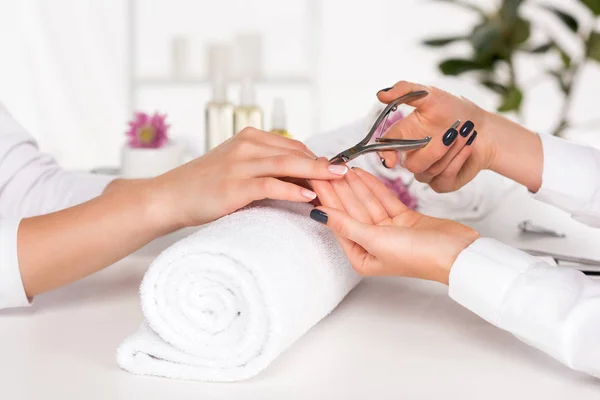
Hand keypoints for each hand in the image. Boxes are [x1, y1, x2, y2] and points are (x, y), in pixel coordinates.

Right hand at [150, 127, 348, 228]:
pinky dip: (292, 190)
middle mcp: (247, 145)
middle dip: (324, 165)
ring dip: (316, 174)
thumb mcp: (238, 167)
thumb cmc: (206, 185)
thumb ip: (266, 167)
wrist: (170, 196)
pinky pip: (270, 184)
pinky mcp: (234, 184)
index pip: (294, 146)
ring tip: (338, 182)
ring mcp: (240, 163)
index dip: (318, 159)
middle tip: (347, 175)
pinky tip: (309, 196)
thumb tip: (301, 178)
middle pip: (296, 152)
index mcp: (250, 137)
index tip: (336, 172)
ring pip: (288, 164)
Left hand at [310, 168, 478, 283]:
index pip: (338, 221)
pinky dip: (372, 186)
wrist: (458, 254)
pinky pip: (382, 200)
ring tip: (338, 165)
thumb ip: (346, 224)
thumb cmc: (419, 256)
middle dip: (336, 188)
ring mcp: (388, 231)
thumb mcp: (376, 240)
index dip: (325, 198)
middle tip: (322, 166)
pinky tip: (359, 173)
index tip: (313, 178)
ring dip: (353, 184)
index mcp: (361, 256)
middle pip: (349, 210)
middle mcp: (372, 244)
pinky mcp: (403, 219)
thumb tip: (318, 215)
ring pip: (365, 202)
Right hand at [376, 81, 492, 192]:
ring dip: (452, 150)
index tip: (390, 160)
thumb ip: (406, 91)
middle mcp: (411, 157)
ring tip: (466, 133)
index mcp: (403, 137)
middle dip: (436, 149)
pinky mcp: (442, 183)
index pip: (386, 149)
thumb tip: (381, 94)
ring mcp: (426, 172)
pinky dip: (459, 160)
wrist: (484, 128)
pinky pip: (444, 179)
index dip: (385, 155)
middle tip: (454, 132)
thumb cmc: (456, 111)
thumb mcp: (431, 95)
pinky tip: (468, 148)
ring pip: (430, 171)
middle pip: (412, 164)